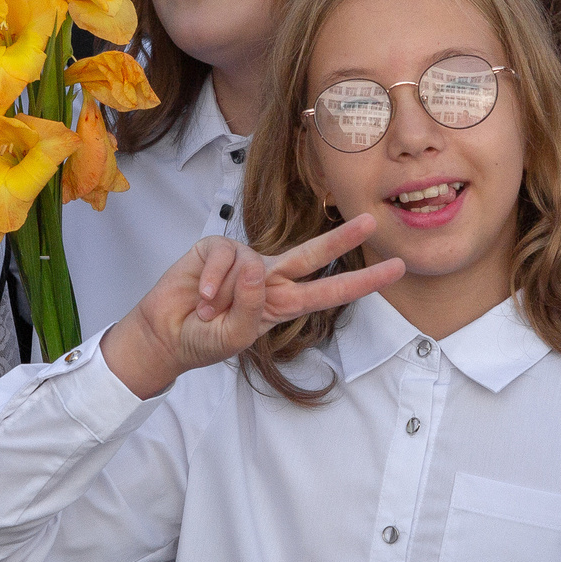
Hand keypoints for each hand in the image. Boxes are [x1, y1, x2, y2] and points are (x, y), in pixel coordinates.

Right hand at [98, 213, 403, 398]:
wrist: (164, 335)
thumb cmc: (204, 340)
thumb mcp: (234, 337)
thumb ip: (251, 307)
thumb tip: (256, 267)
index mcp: (283, 304)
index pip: (330, 291)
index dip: (362, 281)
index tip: (395, 269)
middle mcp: (270, 278)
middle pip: (312, 254)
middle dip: (343, 239)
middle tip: (372, 221)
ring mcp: (244, 261)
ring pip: (252, 264)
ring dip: (226, 297)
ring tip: (208, 313)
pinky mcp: (216, 247)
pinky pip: (222, 261)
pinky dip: (209, 284)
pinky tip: (199, 299)